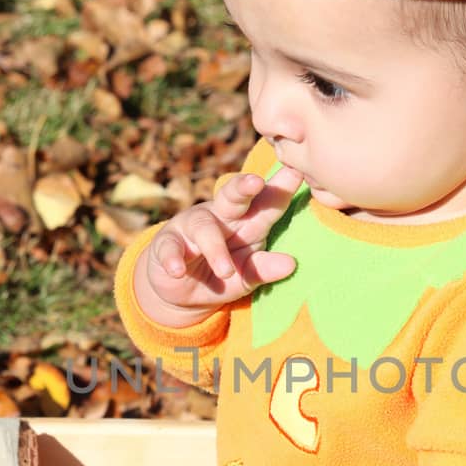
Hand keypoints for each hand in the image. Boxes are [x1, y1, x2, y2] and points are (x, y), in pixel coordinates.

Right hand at [136, 164, 303, 322]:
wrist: (185, 293)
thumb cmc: (226, 276)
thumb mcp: (247, 276)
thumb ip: (264, 269)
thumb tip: (291, 264)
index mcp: (248, 221)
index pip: (267, 202)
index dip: (281, 186)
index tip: (297, 171)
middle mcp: (221, 216)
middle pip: (232, 196)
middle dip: (243, 187)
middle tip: (256, 182)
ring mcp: (192, 227)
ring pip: (203, 227)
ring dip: (214, 248)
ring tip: (226, 271)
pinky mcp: (167, 244)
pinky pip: (170, 248)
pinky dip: (173, 259)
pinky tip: (178, 271)